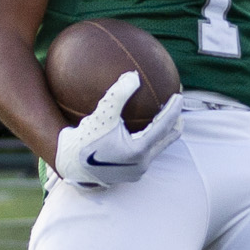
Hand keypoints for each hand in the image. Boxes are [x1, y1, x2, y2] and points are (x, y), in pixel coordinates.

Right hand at [52, 72, 181, 188]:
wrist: (69, 166)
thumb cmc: (84, 140)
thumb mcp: (101, 115)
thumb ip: (118, 95)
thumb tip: (133, 75)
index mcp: (139, 150)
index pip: (164, 126)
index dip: (174, 109)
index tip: (179, 95)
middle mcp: (142, 163)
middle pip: (166, 139)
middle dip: (174, 122)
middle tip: (178, 107)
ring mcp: (137, 171)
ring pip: (157, 147)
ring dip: (161, 132)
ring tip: (163, 117)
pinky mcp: (129, 174)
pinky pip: (146, 154)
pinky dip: (149, 140)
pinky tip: (142, 130)